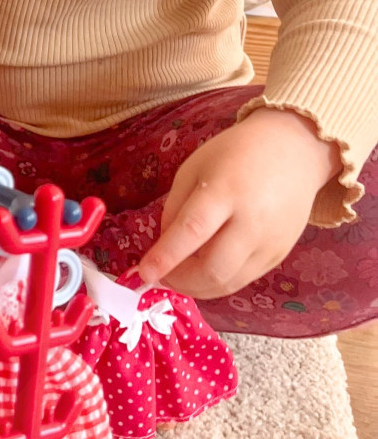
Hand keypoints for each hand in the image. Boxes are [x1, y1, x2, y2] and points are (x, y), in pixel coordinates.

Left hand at [137, 107, 340, 298]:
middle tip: (161, 276)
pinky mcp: (280, 254)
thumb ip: (175, 208)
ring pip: (228, 283)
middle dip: (180, 281)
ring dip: (197, 288)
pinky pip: (243, 279)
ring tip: (179, 276)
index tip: (144, 273)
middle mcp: (252, 221)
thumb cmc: (236, 154)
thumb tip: (164, 249)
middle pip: (213, 269)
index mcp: (225, 191)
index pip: (193, 231)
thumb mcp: (194, 169)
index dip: (166, 256)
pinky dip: (218, 282)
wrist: (293, 150)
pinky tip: (204, 270)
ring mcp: (271, 242)